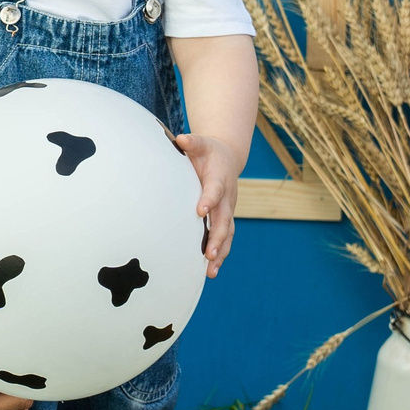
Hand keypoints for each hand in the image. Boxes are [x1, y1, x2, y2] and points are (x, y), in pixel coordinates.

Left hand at [173, 132, 240, 277]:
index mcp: (219, 179)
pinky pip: (225, 238)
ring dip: (220, 252)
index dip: (209, 200)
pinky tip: (211, 270)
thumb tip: (181, 139)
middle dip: (216, 238)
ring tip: (211, 270)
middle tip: (208, 254)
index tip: (200, 211)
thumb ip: (192, 142)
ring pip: (227, 234)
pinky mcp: (225, 218)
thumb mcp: (201, 143)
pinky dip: (220, 254)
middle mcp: (227, 198)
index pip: (214, 190)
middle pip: (224, 220)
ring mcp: (228, 210)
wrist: (228, 158)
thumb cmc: (210, 152)